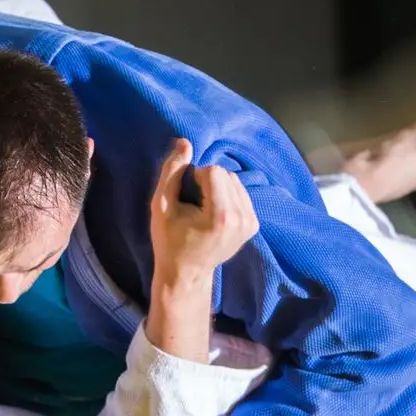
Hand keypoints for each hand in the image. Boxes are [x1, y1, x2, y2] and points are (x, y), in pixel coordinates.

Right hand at [148, 139, 258, 284]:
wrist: (186, 273)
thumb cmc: (168, 241)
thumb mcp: (161, 206)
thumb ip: (172, 172)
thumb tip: (185, 142)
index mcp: (221, 216)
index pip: (214, 171)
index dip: (195, 178)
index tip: (187, 198)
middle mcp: (242, 219)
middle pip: (226, 173)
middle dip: (208, 182)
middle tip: (194, 206)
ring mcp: (251, 223)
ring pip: (235, 181)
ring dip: (218, 188)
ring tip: (204, 210)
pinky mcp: (254, 225)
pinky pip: (242, 193)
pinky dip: (227, 197)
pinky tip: (214, 215)